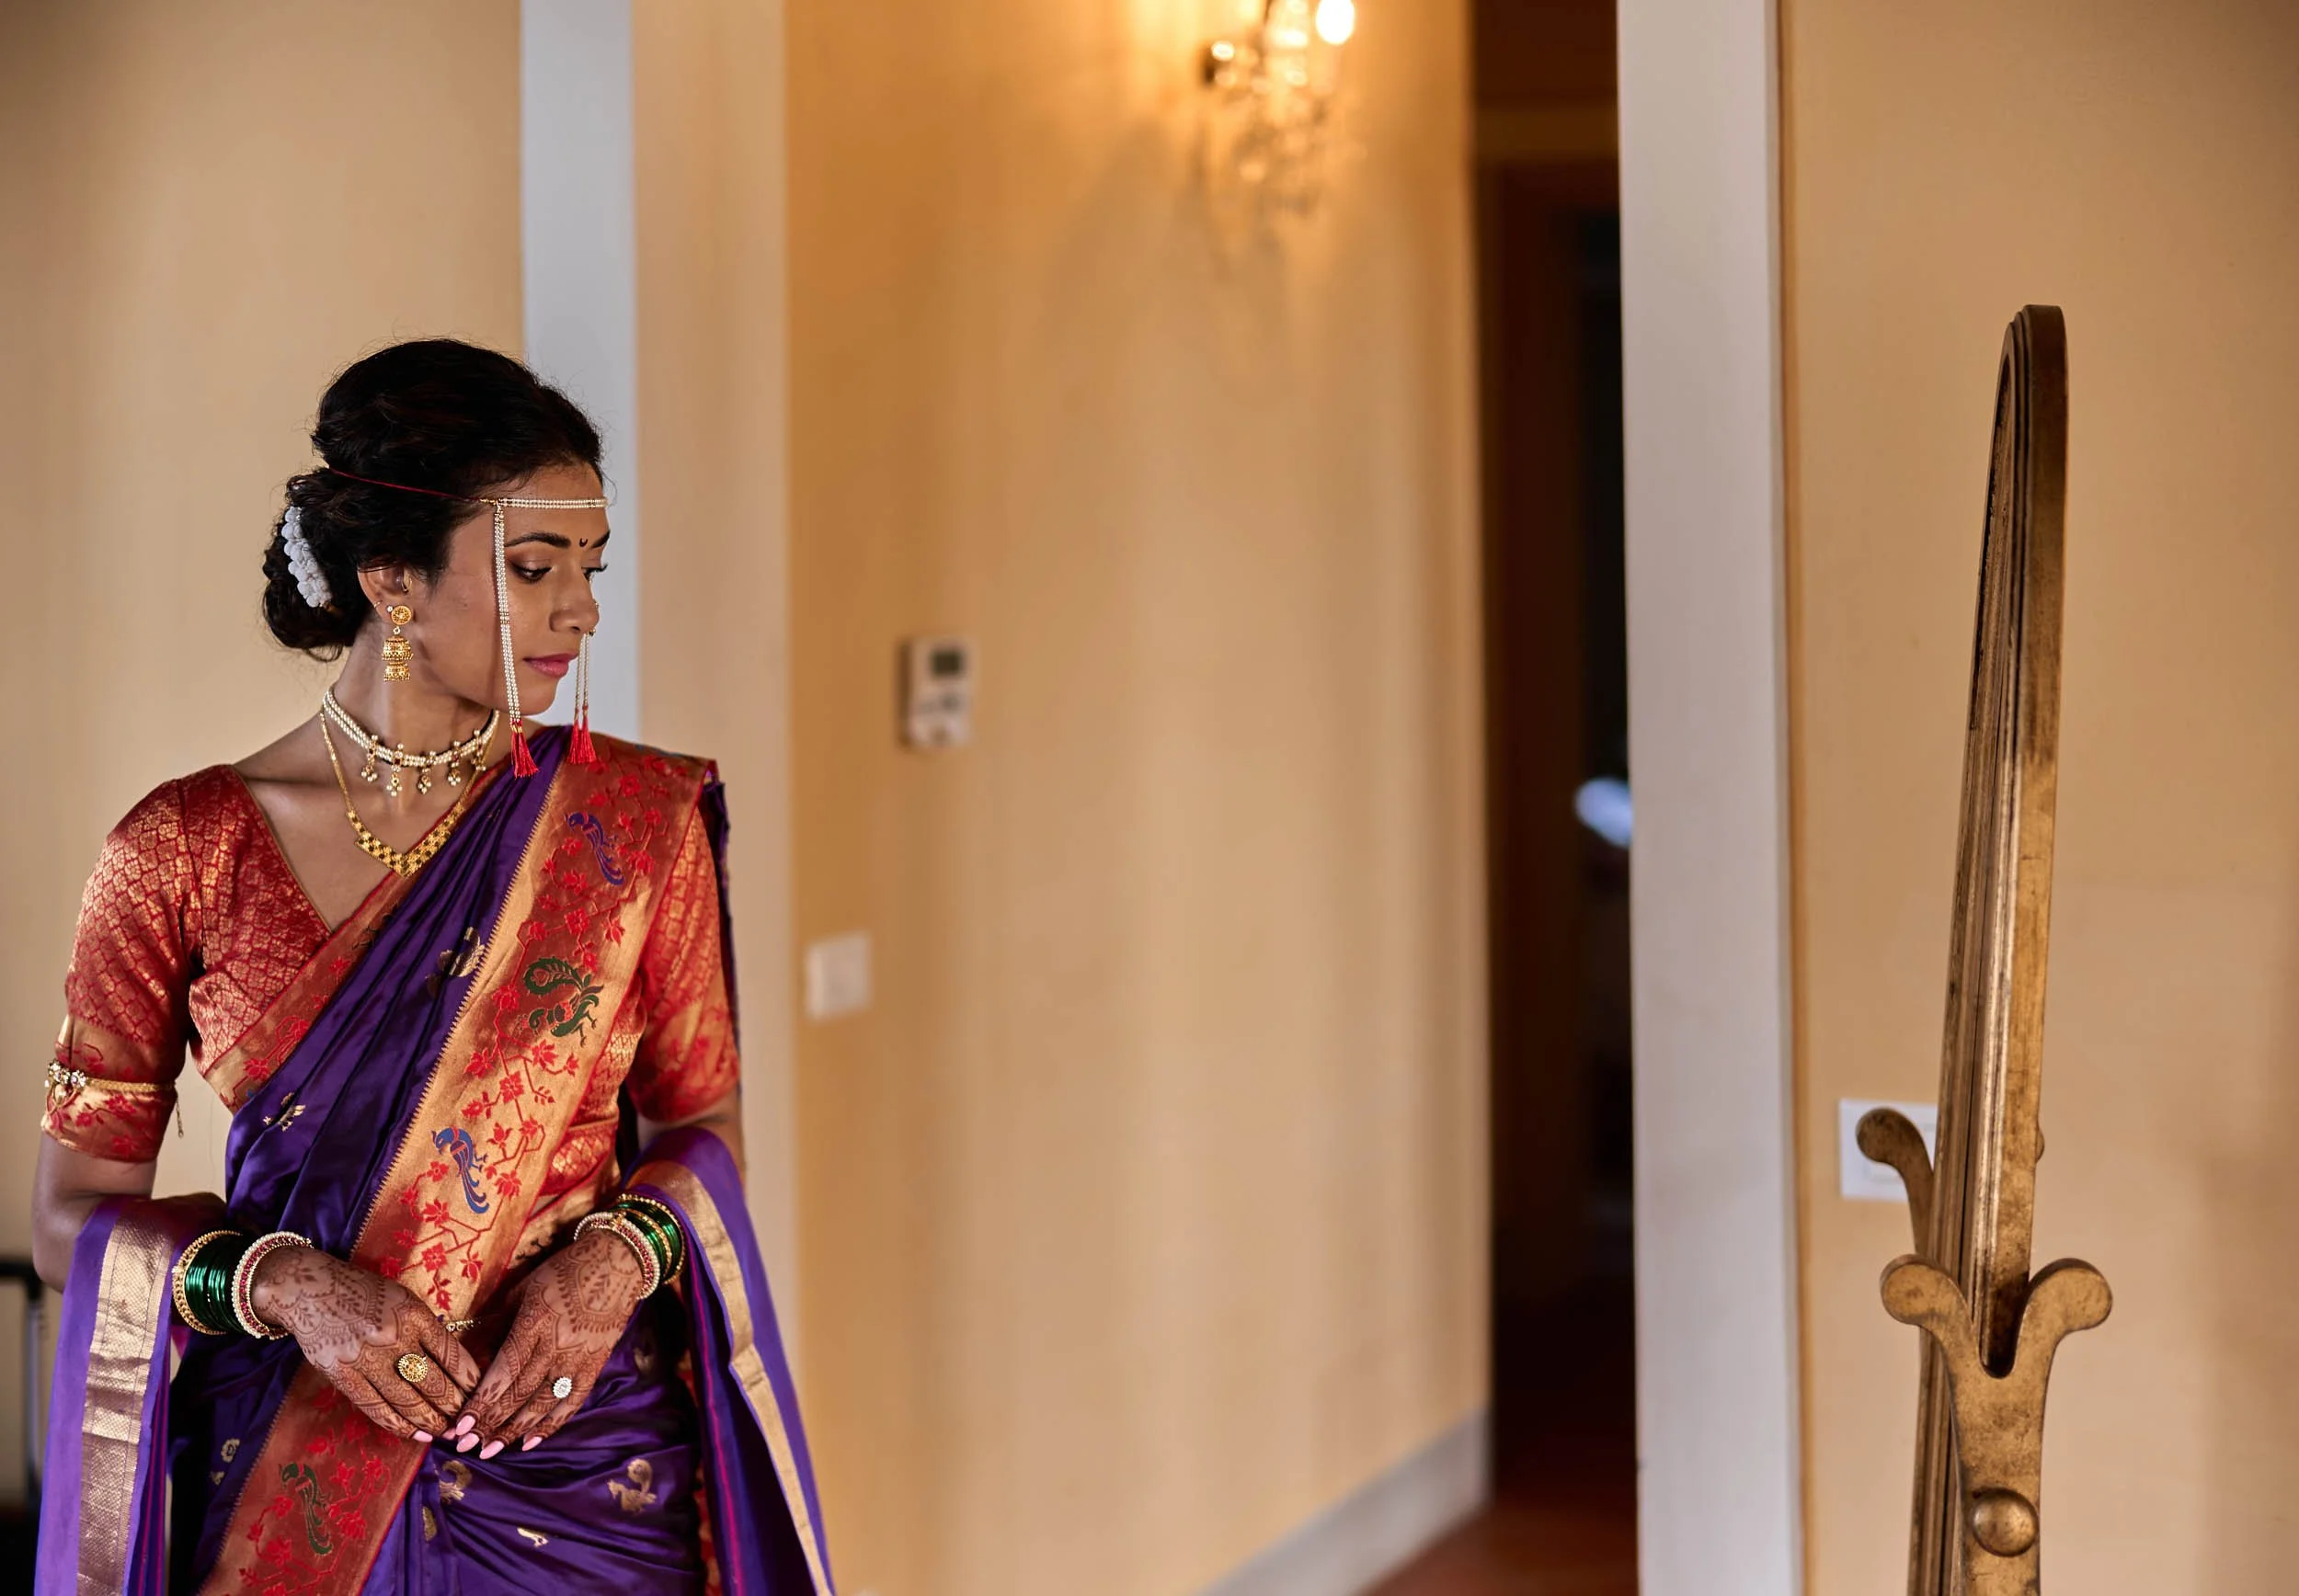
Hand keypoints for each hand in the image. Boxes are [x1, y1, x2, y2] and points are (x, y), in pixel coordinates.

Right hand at [250, 1246, 482, 1442]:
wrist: (309, 1288)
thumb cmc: (365, 1293)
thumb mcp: (403, 1299)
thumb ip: (426, 1329)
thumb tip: (454, 1365)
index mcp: (414, 1315)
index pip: (451, 1354)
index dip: (469, 1379)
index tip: (481, 1394)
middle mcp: (393, 1337)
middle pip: (433, 1382)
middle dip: (456, 1407)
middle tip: (470, 1422)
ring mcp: (366, 1359)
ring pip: (407, 1400)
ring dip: (432, 1422)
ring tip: (448, 1433)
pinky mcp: (343, 1375)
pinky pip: (376, 1407)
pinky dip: (399, 1425)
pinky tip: (416, 1434)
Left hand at [448, 1228, 646, 1457]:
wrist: (617, 1263)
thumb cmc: (562, 1271)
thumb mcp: (522, 1291)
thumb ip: (497, 1324)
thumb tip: (468, 1354)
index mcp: (533, 1324)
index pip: (502, 1374)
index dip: (480, 1404)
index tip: (458, 1427)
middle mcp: (555, 1346)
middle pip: (518, 1395)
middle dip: (489, 1425)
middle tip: (464, 1447)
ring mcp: (577, 1358)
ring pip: (542, 1404)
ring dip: (514, 1431)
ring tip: (490, 1451)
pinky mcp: (594, 1365)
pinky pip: (572, 1402)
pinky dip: (551, 1425)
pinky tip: (530, 1442)